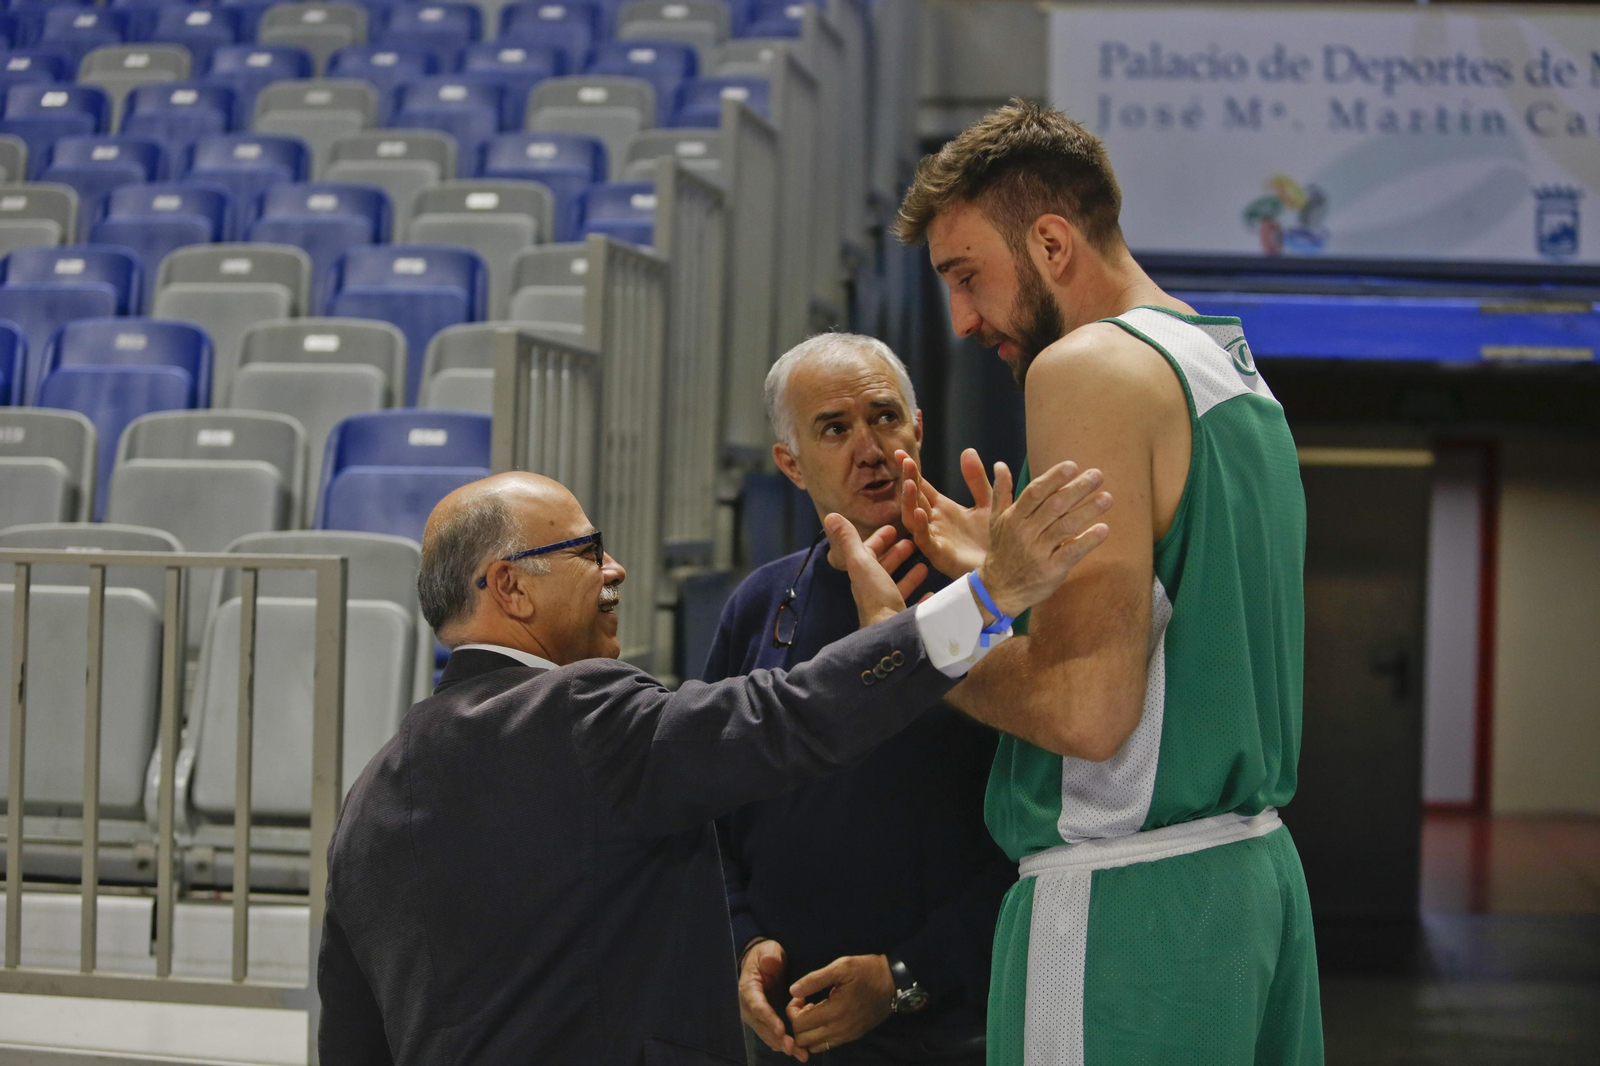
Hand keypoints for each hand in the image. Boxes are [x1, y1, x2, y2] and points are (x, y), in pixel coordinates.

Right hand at [740, 939, 807, 1060]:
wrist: (762, 962)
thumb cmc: (765, 955)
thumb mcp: (768, 950)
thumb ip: (770, 956)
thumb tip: (770, 962)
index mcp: (748, 989)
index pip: (757, 1007)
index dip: (769, 1019)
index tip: (781, 1030)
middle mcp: (748, 1006)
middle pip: (762, 1026)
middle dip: (777, 1039)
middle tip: (793, 1048)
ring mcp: (755, 1016)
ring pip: (767, 1035)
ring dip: (783, 1046)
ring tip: (800, 1054)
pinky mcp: (764, 1020)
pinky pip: (772, 1035)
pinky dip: (783, 1044)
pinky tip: (798, 1051)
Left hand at [785, 954, 894, 1054]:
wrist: (894, 983)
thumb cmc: (867, 971)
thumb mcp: (841, 967)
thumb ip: (815, 979)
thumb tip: (793, 990)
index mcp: (834, 1011)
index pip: (798, 1023)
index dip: (793, 1009)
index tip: (801, 995)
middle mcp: (839, 1029)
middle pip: (802, 1039)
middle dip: (797, 1022)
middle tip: (805, 1004)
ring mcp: (846, 1036)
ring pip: (814, 1047)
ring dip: (807, 1032)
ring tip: (814, 1012)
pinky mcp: (852, 1037)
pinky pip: (827, 1046)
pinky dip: (818, 1037)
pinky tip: (824, 1018)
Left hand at [823, 516, 928, 629]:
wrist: (891, 635)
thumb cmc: (877, 597)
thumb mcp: (863, 563)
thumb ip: (849, 541)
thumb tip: (830, 516)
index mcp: (863, 577)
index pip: (868, 553)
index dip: (878, 539)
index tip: (893, 528)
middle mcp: (873, 592)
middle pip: (884, 569)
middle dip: (896, 555)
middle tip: (912, 543)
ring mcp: (888, 607)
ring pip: (898, 587)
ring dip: (910, 575)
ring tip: (925, 564)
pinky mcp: (904, 620)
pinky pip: (914, 608)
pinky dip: (922, 598)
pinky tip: (932, 592)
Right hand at [897, 447, 993, 577]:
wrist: (1007, 566)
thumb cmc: (995, 538)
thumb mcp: (989, 501)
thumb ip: (977, 479)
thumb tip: (967, 451)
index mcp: (943, 508)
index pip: (922, 485)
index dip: (911, 470)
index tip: (900, 452)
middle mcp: (935, 522)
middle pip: (914, 498)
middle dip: (908, 480)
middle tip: (903, 461)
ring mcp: (935, 538)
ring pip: (912, 518)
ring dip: (909, 501)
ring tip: (909, 484)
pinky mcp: (940, 555)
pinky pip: (924, 540)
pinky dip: (919, 526)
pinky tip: (919, 513)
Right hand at [976, 459, 1111, 619]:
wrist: (999, 589)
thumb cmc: (1003, 550)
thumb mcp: (996, 520)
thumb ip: (1001, 491)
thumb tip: (1000, 464)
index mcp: (1014, 517)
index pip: (1035, 492)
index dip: (1054, 478)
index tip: (1072, 466)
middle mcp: (1025, 532)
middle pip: (1054, 505)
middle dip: (1077, 488)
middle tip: (1098, 475)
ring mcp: (1038, 551)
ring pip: (1066, 526)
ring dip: (1088, 510)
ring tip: (1107, 498)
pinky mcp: (1051, 569)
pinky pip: (1072, 552)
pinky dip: (1088, 540)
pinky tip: (1103, 529)